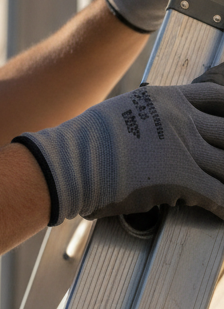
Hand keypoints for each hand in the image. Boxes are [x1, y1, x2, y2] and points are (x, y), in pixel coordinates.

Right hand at [13, 75, 223, 224]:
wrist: (76, 161)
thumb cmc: (89, 139)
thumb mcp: (125, 109)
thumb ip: (149, 115)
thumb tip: (152, 126)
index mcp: (169, 99)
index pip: (215, 97)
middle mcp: (183, 120)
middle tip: (223, 156)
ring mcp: (186, 149)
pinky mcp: (184, 179)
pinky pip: (218, 194)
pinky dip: (223, 206)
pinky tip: (223, 212)